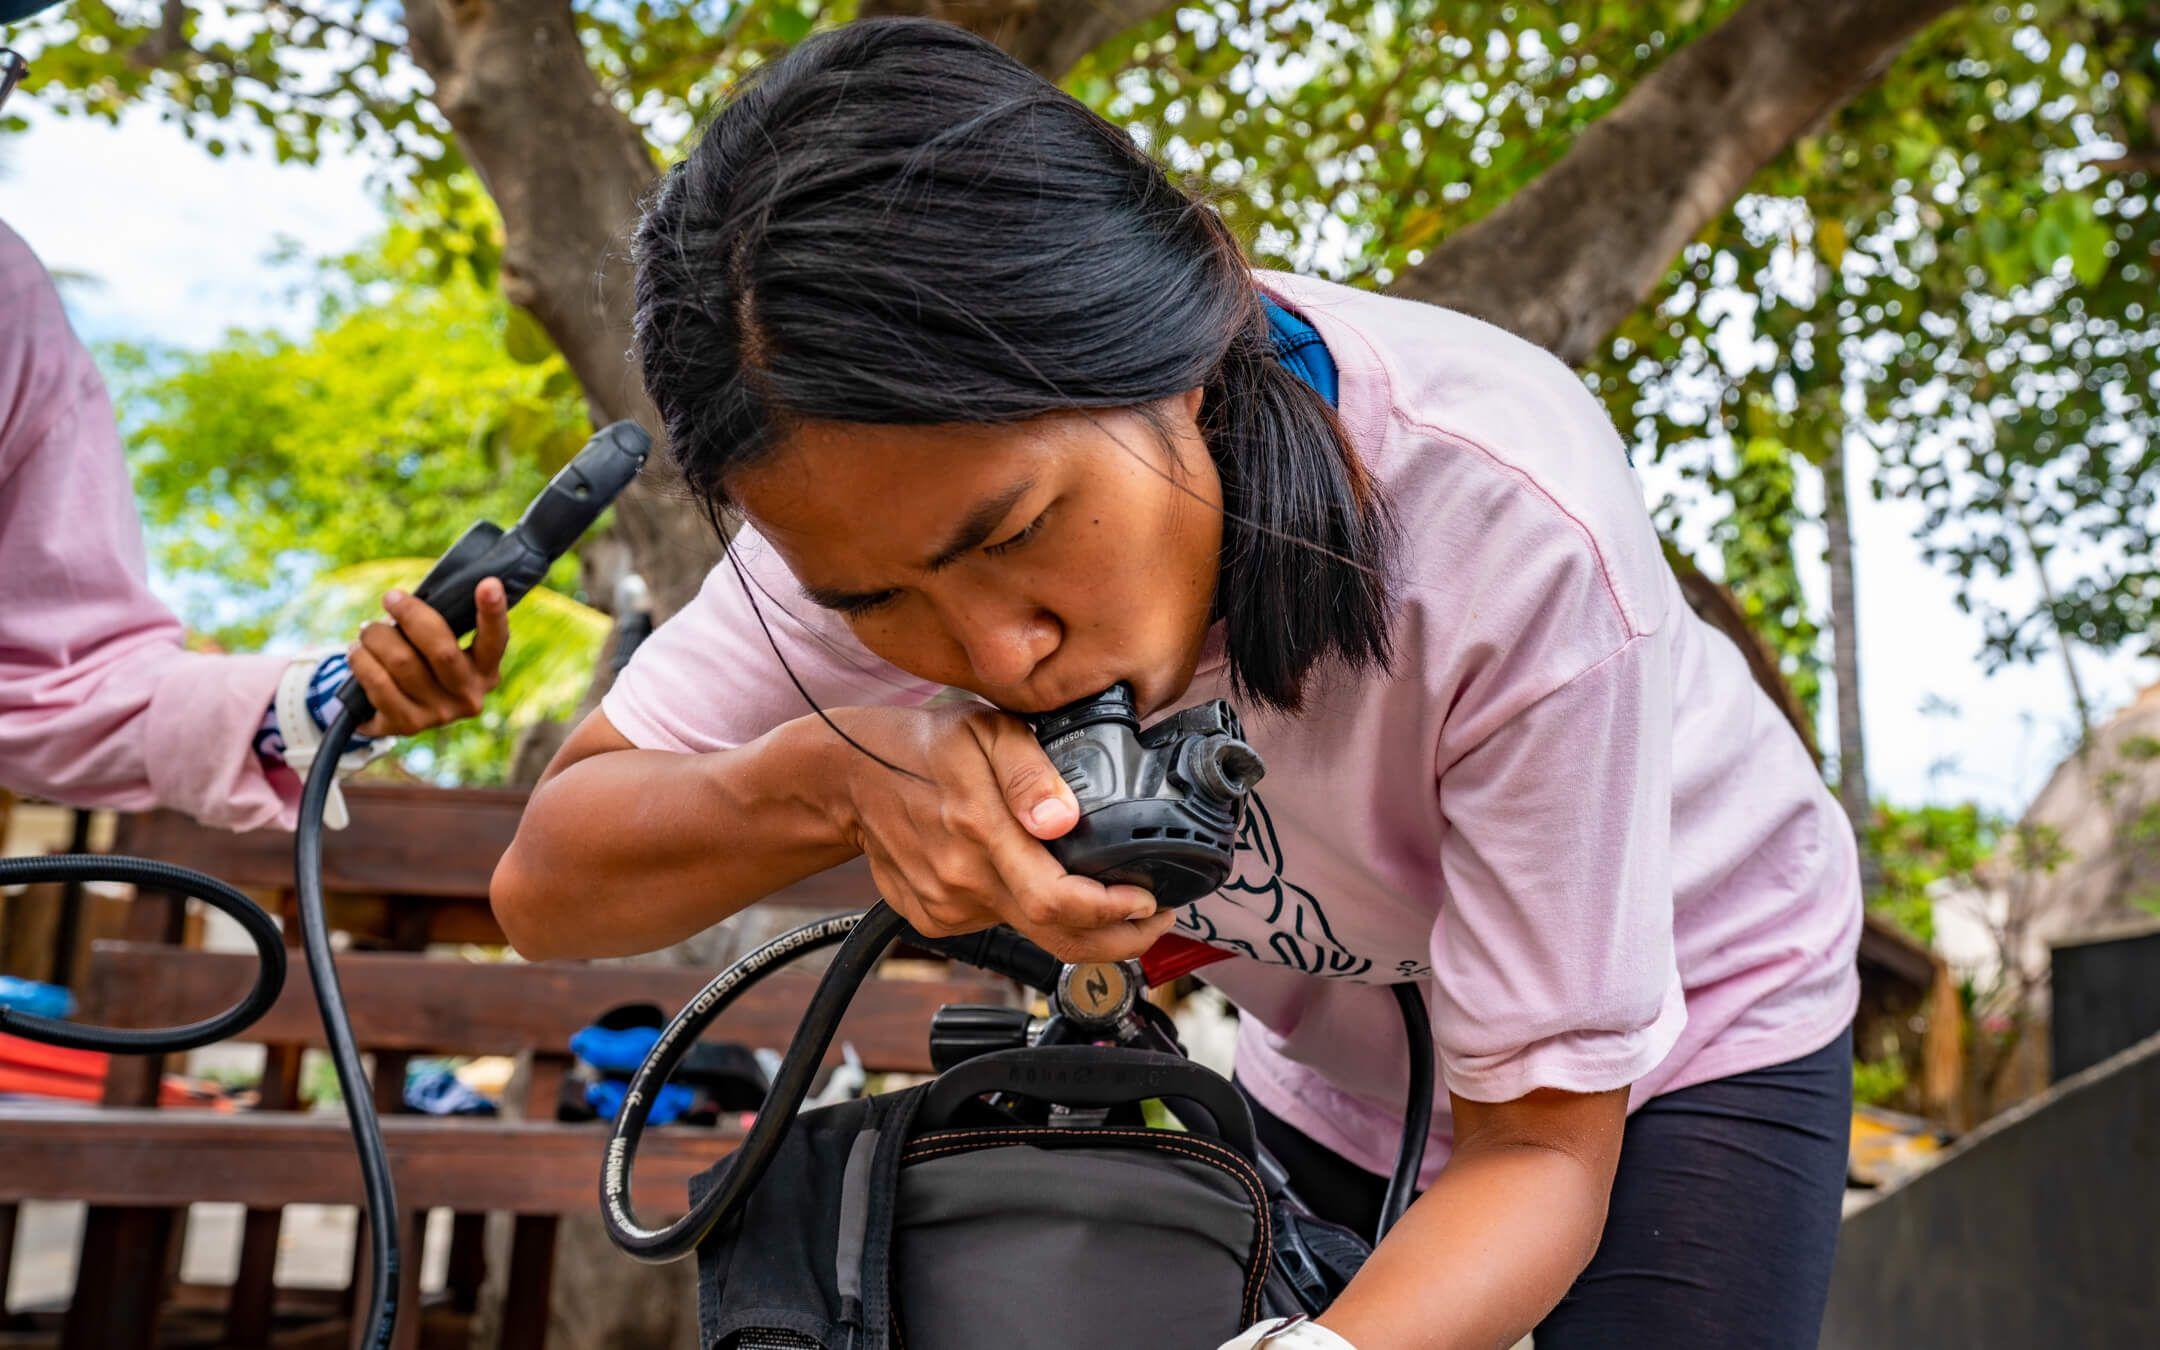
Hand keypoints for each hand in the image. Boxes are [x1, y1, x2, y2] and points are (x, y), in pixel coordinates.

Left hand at [346, 579, 509, 736]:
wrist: (403, 708)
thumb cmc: (423, 659)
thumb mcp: (441, 643)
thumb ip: (438, 624)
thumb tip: (404, 601)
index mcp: (486, 670)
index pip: (495, 639)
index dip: (493, 612)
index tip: (488, 582)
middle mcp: (469, 696)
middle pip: (441, 650)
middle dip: (409, 614)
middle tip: (390, 597)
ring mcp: (440, 714)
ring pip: (402, 663)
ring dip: (376, 637)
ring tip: (367, 630)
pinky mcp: (408, 725)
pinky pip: (378, 685)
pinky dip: (362, 661)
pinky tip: (357, 652)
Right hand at [826, 703, 1178, 963]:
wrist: (846, 779)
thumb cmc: (923, 746)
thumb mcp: (986, 730)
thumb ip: (1031, 773)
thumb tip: (1065, 819)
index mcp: (981, 831)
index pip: (1059, 901)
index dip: (1113, 913)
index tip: (1149, 902)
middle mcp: (963, 879)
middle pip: (1055, 937)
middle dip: (1117, 939)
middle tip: (1152, 920)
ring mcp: (945, 905)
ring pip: (1028, 930)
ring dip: (1070, 918)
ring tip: (1095, 885)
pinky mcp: (933, 918)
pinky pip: (995, 922)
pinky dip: (1023, 907)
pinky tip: (1020, 871)